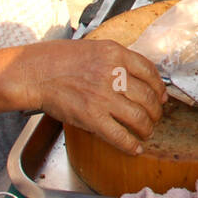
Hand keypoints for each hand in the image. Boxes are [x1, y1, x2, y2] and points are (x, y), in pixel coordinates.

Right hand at [15, 40, 165, 154]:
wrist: (35, 73)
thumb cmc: (59, 60)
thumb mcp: (95, 49)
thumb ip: (117, 61)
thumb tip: (140, 79)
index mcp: (116, 54)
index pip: (150, 72)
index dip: (160, 87)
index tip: (162, 96)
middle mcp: (114, 73)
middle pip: (149, 96)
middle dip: (156, 111)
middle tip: (155, 117)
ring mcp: (103, 96)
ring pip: (139, 117)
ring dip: (147, 128)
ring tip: (146, 131)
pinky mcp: (91, 117)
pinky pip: (119, 135)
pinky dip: (131, 145)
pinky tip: (135, 148)